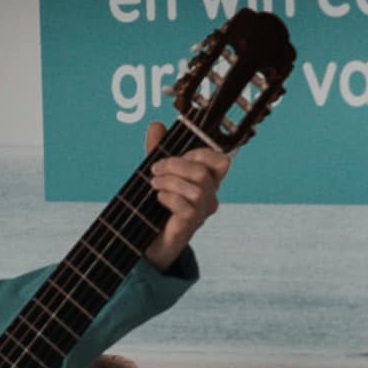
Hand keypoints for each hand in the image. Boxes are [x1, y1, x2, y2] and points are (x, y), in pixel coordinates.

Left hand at [137, 137, 228, 268]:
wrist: (147, 243)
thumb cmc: (155, 207)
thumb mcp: (155, 173)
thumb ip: (156, 149)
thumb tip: (157, 125)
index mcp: (207, 182)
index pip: (220, 161)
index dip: (200, 153)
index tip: (177, 154)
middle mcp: (209, 198)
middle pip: (204, 172)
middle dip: (175, 165)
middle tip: (154, 169)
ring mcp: (201, 214)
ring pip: (196, 189)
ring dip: (169, 182)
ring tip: (153, 184)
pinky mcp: (189, 227)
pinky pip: (186, 207)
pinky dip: (169, 197)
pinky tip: (158, 198)